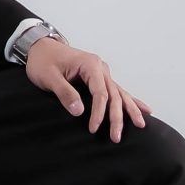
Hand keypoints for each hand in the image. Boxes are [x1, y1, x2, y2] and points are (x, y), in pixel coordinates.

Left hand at [22, 36, 149, 137]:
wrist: (40, 48)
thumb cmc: (43, 61)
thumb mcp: (49, 77)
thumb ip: (65, 92)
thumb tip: (79, 111)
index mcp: (90, 64)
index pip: (100, 92)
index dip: (99, 112)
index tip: (93, 127)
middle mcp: (100, 67)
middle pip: (113, 94)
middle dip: (117, 117)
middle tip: (116, 137)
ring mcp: (101, 72)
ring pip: (119, 93)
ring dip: (129, 110)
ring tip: (141, 125)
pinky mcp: (99, 78)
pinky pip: (117, 91)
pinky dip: (129, 101)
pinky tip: (144, 109)